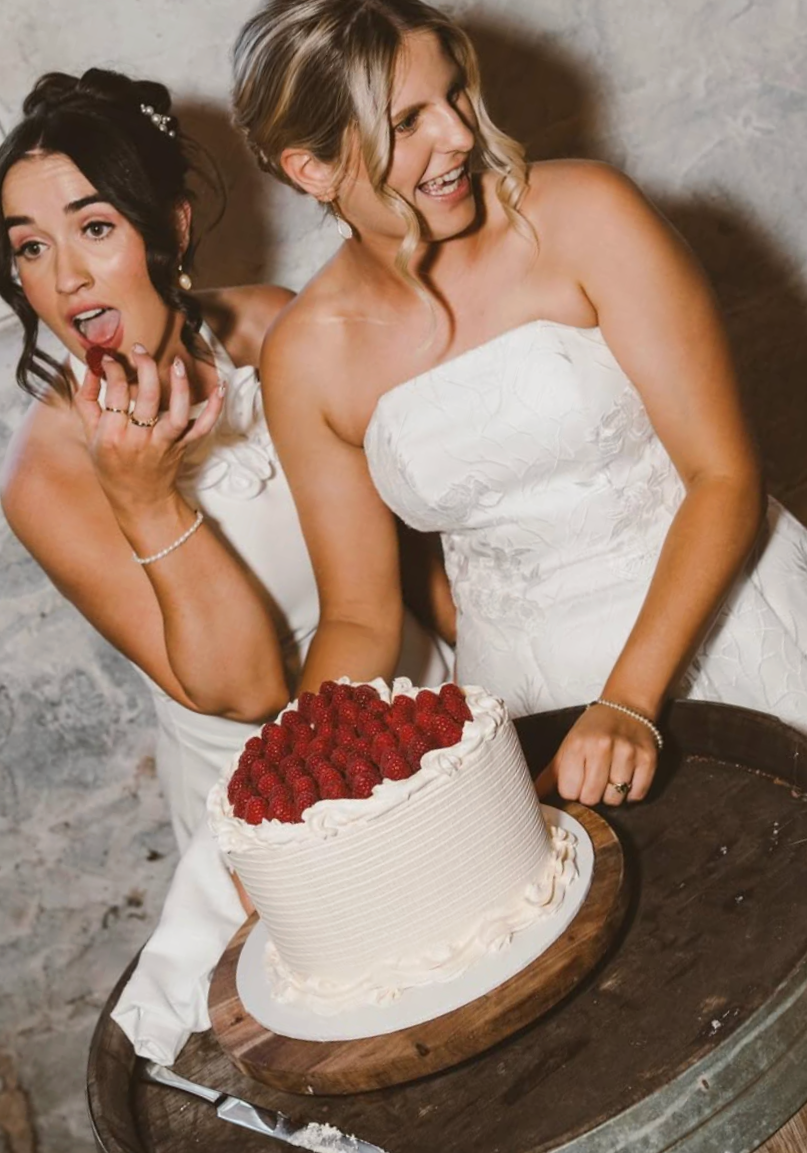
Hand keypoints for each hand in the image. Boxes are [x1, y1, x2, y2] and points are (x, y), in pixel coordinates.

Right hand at [73, 346, 224, 516]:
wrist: (139, 500)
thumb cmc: (112, 464)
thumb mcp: (90, 436)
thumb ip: (86, 400)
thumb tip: (90, 367)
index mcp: (112, 436)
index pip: (115, 394)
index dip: (113, 369)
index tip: (110, 357)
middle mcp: (139, 440)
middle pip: (146, 399)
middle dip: (144, 368)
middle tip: (140, 350)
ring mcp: (164, 444)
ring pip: (176, 414)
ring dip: (179, 386)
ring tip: (176, 362)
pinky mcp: (183, 447)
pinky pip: (202, 428)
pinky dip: (213, 409)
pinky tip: (219, 388)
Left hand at [536, 703, 658, 805]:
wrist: (626, 707)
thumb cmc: (592, 730)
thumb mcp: (567, 747)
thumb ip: (550, 775)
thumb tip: (533, 799)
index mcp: (578, 745)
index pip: (570, 792)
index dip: (573, 791)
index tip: (577, 780)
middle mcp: (602, 747)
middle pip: (592, 798)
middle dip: (591, 795)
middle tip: (594, 779)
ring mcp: (627, 752)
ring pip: (615, 799)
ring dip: (612, 794)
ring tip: (610, 775)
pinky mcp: (648, 758)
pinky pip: (638, 794)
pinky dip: (632, 792)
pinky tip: (626, 776)